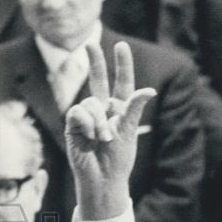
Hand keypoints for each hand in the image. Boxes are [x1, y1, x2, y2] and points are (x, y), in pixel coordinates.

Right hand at [65, 42, 155, 220]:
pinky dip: (88, 124)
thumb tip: (149, 90)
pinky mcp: (73, 124)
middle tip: (89, 43)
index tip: (122, 46)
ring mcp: (87, 116)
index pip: (122, 83)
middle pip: (99, 80)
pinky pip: (79, 112)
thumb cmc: (119, 158)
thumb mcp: (129, 130)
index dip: (122, 64)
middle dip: (95, 62)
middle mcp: (103, 109)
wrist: (103, 177)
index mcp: (120, 110)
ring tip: (103, 139)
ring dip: (100, 121)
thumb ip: (134, 108)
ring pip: (92, 102)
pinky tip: (91, 138)